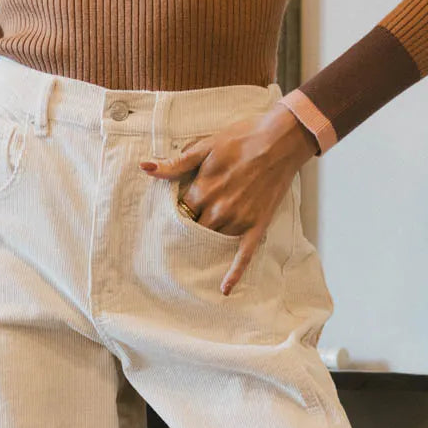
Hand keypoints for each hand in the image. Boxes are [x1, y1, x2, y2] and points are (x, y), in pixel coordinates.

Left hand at [139, 102, 319, 294]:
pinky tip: (224, 289)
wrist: (280, 139)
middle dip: (191, 228)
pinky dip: (234, 273)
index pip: (180, 210)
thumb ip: (176, 163)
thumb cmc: (243, 137)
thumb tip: (146, 168)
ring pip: (213, 242)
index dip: (179, 208)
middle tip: (190, 227)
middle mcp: (218, 209)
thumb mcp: (205, 145)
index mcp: (203, 190)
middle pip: (194, 229)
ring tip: (200, 248)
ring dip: (206, 244)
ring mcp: (238, 221)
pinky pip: (243, 256)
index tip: (180, 208)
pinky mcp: (256, 227)